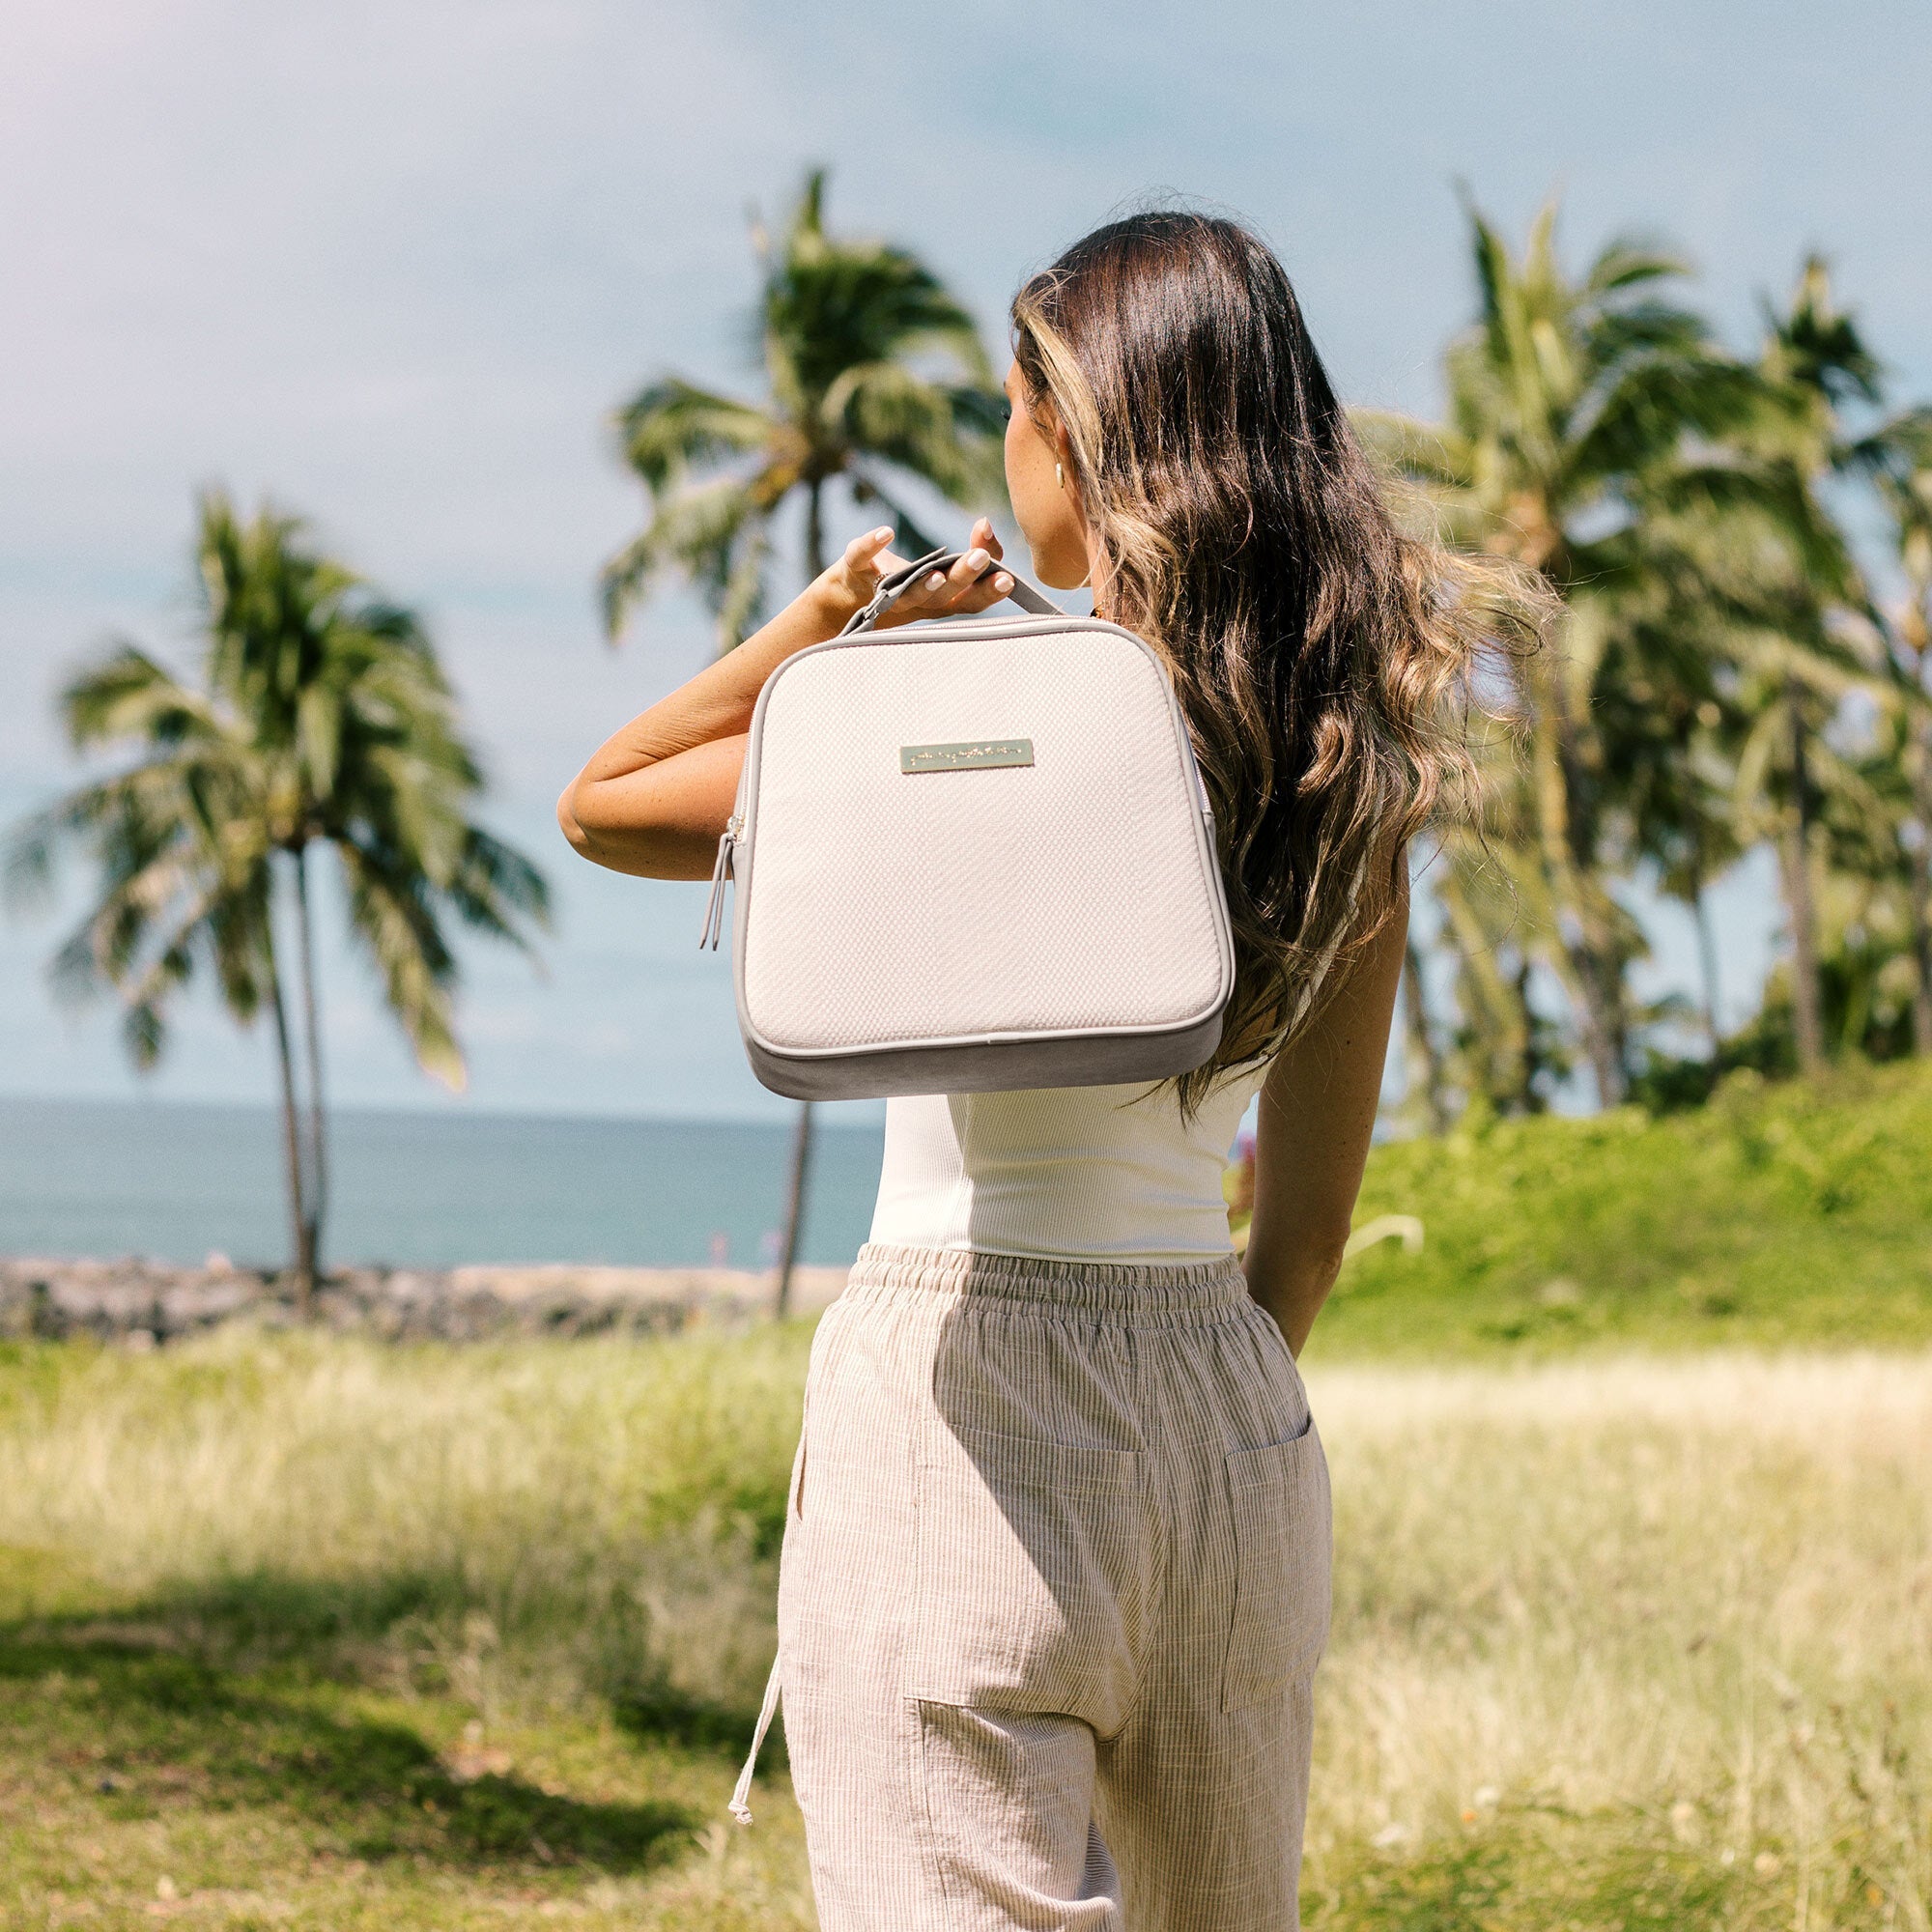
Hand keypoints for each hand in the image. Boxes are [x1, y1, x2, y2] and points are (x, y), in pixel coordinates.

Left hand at [815, 518, 1013, 628]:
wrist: (849, 601)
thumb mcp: (945, 570)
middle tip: (980, 561)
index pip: (971, 601)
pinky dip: (871, 544)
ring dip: (925, 583)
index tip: (1007, 577)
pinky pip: (862, 558)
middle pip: (944, 597)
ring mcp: (884, 591)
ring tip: (937, 572)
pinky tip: (885, 533)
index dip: (989, 592)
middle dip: (963, 579)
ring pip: (909, 593)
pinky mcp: (856, 573)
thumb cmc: (908, 582)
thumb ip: (973, 554)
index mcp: (941, 603)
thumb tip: (987, 525)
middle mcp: (916, 603)